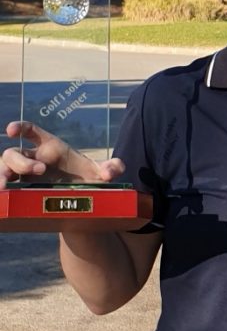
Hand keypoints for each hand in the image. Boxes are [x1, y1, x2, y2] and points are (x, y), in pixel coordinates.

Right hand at [1, 121, 124, 187]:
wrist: (82, 203)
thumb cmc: (88, 180)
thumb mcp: (102, 174)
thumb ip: (113, 168)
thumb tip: (111, 171)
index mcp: (49, 148)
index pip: (31, 131)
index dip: (20, 127)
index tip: (11, 130)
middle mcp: (32, 159)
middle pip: (13, 153)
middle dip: (21, 162)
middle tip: (41, 171)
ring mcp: (23, 176)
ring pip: (3, 169)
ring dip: (2, 176)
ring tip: (5, 188)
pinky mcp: (20, 192)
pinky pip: (4, 188)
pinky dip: (1, 192)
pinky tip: (2, 197)